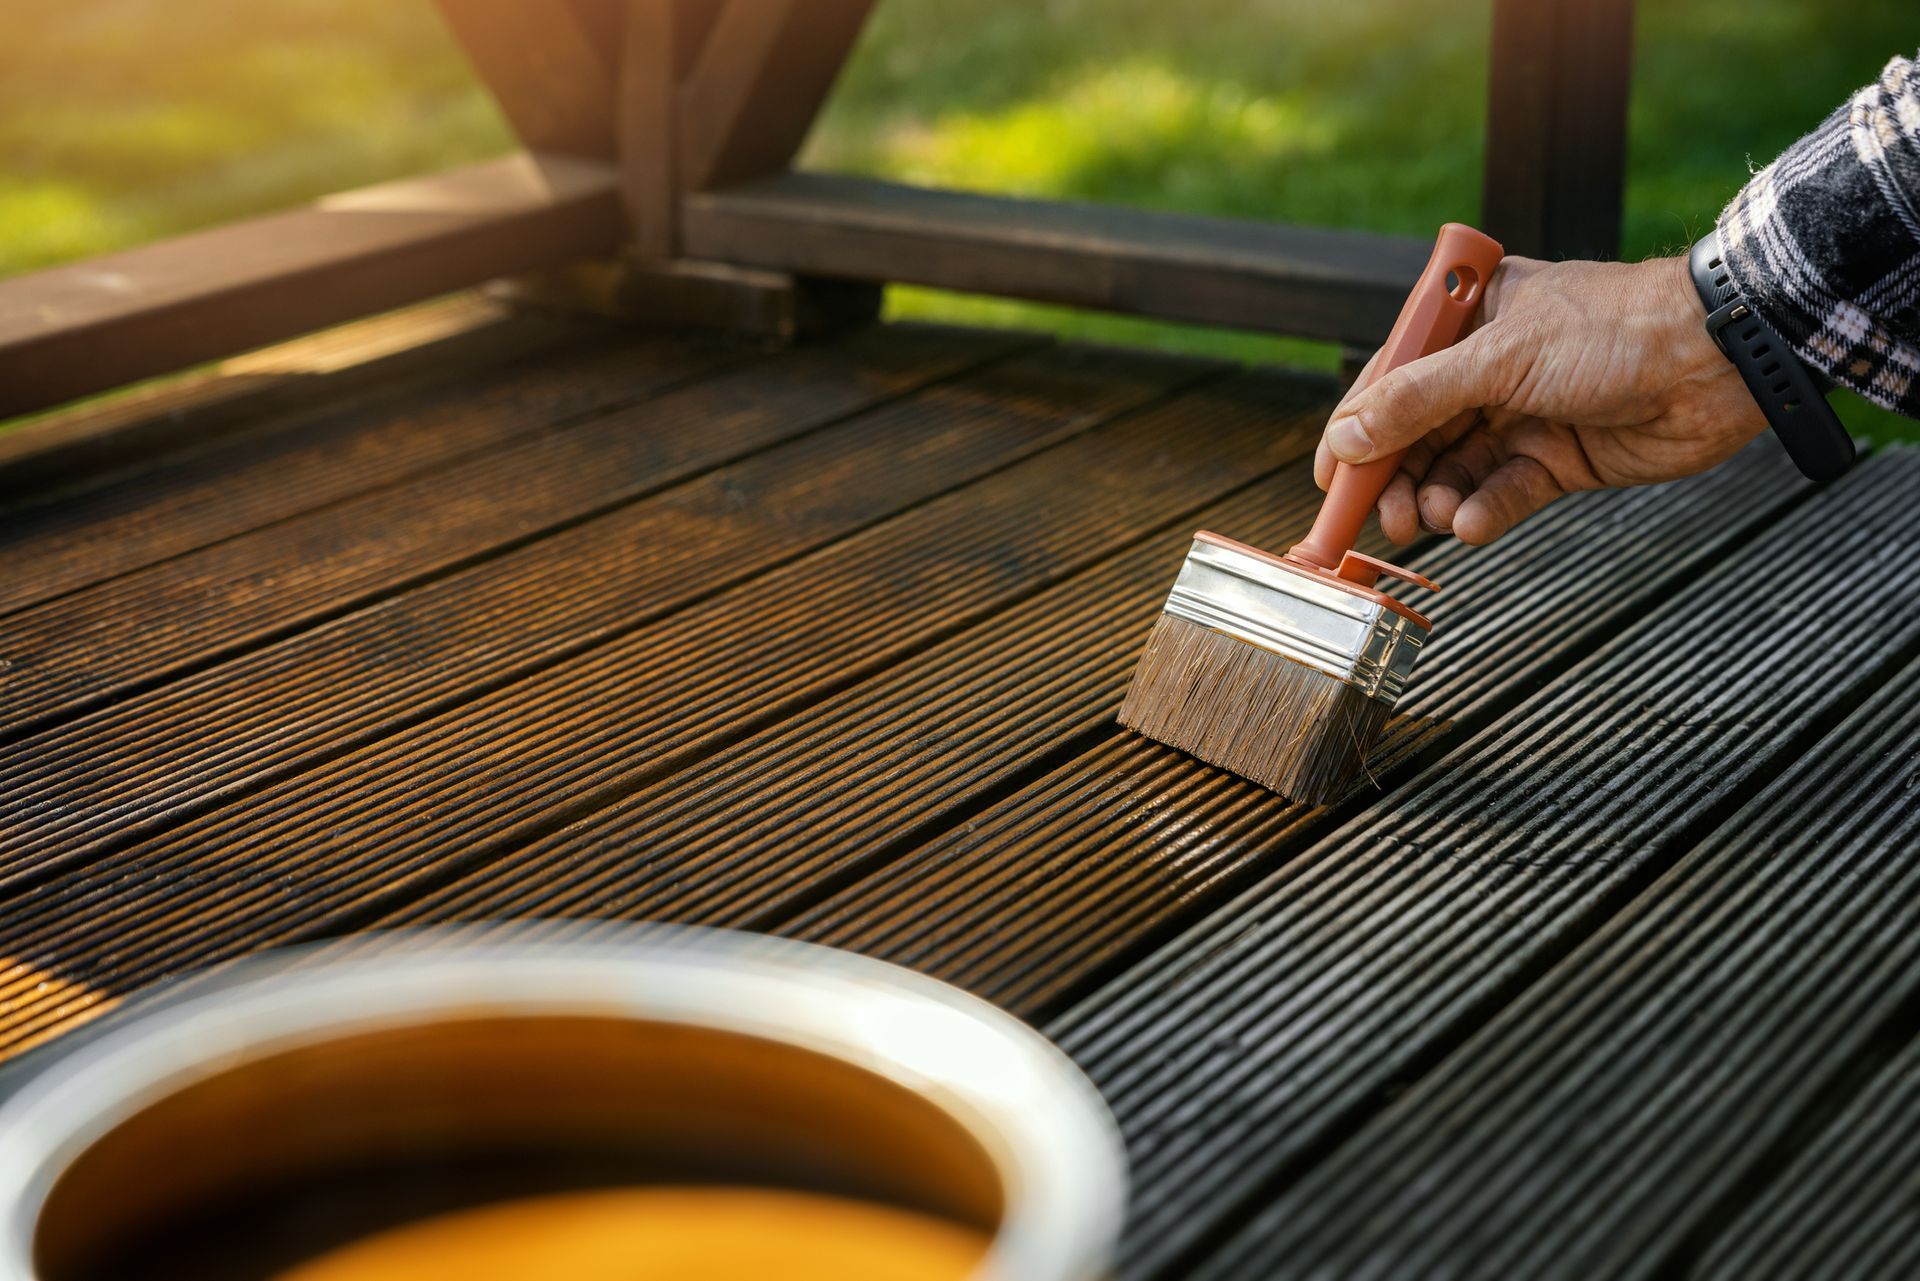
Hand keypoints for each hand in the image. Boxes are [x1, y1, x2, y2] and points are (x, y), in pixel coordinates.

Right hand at [1314, 254, 1769, 544]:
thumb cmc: (1614, 329)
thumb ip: (1417, 400)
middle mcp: (1487, 369)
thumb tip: (1347, 436)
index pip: (1388, 381)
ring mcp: (1522, 415)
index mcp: (1467, 322)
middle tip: (1380, 521)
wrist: (1718, 359)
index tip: (1329, 484)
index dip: (1354, 433)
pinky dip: (1482, 510)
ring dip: (1435, 498)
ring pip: (1452, 469)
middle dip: (1393, 479)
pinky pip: (1500, 492)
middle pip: (1414, 434)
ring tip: (1433, 517)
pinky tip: (1473, 522)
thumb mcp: (1499, 358)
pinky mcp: (1556, 459)